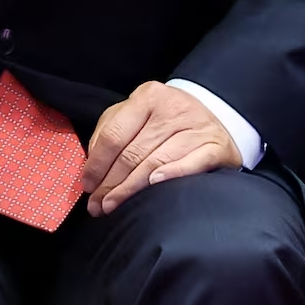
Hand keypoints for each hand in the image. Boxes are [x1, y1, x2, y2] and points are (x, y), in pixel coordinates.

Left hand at [81, 80, 242, 215]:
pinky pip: (191, 164)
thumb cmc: (166, 119)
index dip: (97, 163)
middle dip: (111, 183)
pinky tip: (154, 186)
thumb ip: (110, 132)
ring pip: (156, 162)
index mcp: (146, 97)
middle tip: (98, 205)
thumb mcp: (135, 114)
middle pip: (132, 153)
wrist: (216, 115)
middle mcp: (171, 110)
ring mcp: (196, 128)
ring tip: (114, 206)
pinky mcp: (216, 146)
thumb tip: (91, 167)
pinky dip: (171, 175)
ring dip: (131, 189)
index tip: (87, 185)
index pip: (114, 135)